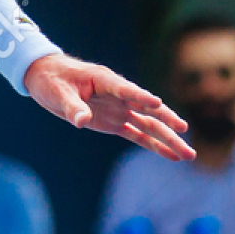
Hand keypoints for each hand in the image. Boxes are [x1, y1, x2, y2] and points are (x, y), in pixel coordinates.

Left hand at [24, 54, 194, 160]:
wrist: (45, 78)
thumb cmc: (52, 79)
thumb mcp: (58, 92)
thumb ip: (72, 106)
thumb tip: (82, 121)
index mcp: (104, 80)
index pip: (125, 89)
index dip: (139, 96)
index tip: (157, 102)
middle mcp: (118, 95)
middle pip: (146, 109)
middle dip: (166, 120)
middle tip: (184, 130)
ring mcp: (118, 109)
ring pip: (148, 125)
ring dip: (167, 139)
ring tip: (189, 154)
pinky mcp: (113, 122)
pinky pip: (137, 135)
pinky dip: (153, 145)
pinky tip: (171, 156)